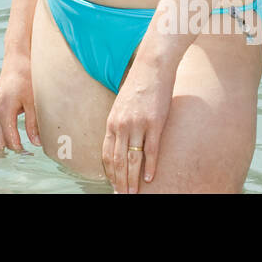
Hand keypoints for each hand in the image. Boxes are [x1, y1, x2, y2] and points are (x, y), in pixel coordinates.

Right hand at [0, 54, 39, 152]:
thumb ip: (33, 124)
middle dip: (10, 150)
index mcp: (4, 112)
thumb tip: (37, 143)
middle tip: (26, 154)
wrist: (16, 59)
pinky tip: (13, 137)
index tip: (31, 154)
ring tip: (19, 148)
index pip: (10, 140)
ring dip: (3, 144)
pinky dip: (1, 135)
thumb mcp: (33, 101)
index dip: (20, 149)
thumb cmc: (26, 77)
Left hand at [102, 56, 174, 193]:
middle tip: (122, 195)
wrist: (152, 66)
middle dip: (119, 181)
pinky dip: (150, 167)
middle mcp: (121, 125)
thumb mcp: (122, 105)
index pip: (107, 154)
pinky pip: (151, 151)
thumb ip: (120, 123)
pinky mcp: (154, 123)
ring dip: (132, 180)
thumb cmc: (138, 85)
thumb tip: (121, 141)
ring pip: (132, 159)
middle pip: (117, 161)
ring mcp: (137, 125)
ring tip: (134, 194)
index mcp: (112, 121)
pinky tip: (150, 179)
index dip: (110, 172)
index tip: (113, 185)